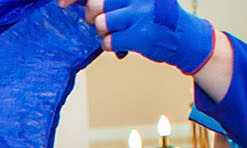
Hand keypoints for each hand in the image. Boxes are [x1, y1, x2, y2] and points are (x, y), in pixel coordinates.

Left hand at [72, 0, 215, 73]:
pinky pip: (107, 41)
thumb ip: (115, 0)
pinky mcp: (140, 34)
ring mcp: (141, 13)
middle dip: (91, 15)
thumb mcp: (139, 0)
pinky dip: (108, 45)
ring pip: (101, 23)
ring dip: (103, 32)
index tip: (62, 3)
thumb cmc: (156, 18)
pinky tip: (121, 43)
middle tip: (99, 20)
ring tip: (117, 32)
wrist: (184, 38)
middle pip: (96, 3)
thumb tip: (84, 3)